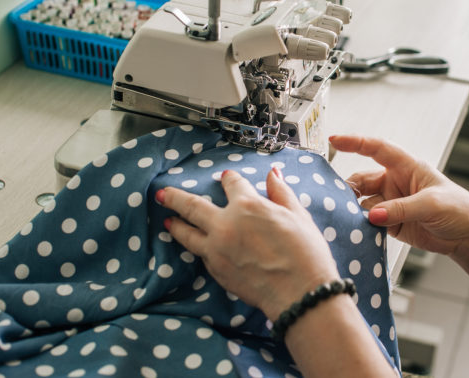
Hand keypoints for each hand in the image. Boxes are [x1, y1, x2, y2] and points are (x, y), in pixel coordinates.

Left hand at [157, 167, 339, 320]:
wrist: (299, 294)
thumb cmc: (305, 253)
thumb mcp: (298, 215)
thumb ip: (281, 193)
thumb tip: (273, 174)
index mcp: (248, 206)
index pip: (232, 184)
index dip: (229, 179)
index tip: (225, 177)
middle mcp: (226, 225)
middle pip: (192, 206)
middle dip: (176, 197)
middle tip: (162, 193)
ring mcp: (216, 250)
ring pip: (187, 233)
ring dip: (176, 224)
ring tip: (167, 220)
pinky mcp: (216, 271)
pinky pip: (200, 254)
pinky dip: (194, 246)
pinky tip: (193, 245)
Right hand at [329, 136, 468, 256]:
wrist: (468, 237)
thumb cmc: (459, 209)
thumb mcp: (432, 204)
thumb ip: (401, 209)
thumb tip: (373, 215)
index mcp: (407, 167)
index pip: (377, 149)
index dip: (355, 142)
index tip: (335, 140)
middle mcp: (395, 182)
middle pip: (362, 180)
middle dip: (349, 188)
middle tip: (337, 199)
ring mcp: (391, 203)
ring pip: (363, 203)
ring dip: (353, 211)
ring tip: (345, 219)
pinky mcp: (390, 223)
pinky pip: (369, 222)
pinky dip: (360, 226)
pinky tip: (355, 231)